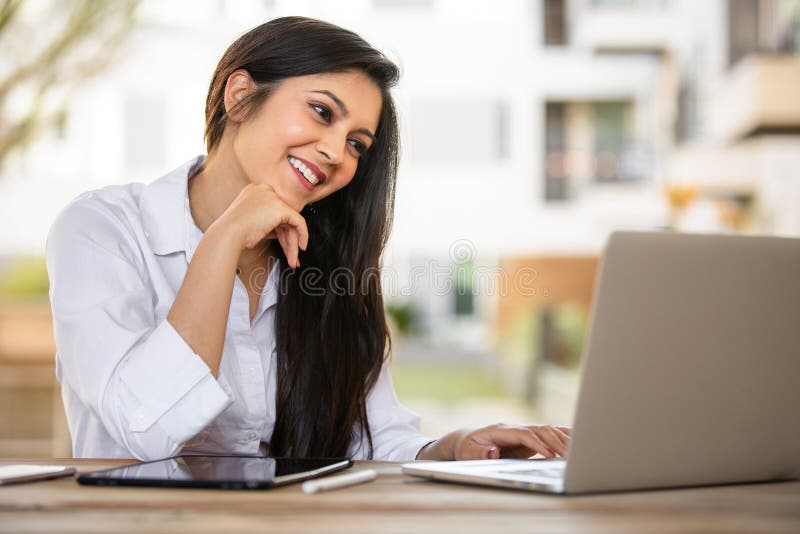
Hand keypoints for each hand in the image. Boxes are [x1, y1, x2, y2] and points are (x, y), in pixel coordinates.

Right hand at [213, 183, 308, 267]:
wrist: (227, 234)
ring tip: (292, 260)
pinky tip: (300, 248)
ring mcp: (272, 198)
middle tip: (290, 255)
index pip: (273, 211)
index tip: (281, 243)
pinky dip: (302, 235)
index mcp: (254, 192)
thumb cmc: (232, 232)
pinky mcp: (281, 207)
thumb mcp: (249, 223)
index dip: (277, 230)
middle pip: (282, 218)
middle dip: (287, 239)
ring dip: (291, 244)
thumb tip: (279, 233)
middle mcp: (264, 191)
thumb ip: (265, 223)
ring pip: (289, 223)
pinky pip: (298, 222)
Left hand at [454, 423, 570, 459]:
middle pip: (540, 430)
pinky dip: (563, 436)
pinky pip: (549, 434)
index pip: (524, 434)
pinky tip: (578, 439)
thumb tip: (492, 453)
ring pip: (548, 431)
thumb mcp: (468, 452)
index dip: (537, 443)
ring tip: (579, 451)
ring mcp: (523, 431)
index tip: (550, 454)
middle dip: (556, 442)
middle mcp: (515, 428)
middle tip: (571, 456)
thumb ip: (480, 453)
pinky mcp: (530, 438)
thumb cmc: (468, 448)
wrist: (469, 441)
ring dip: (563, 440)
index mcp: (501, 430)